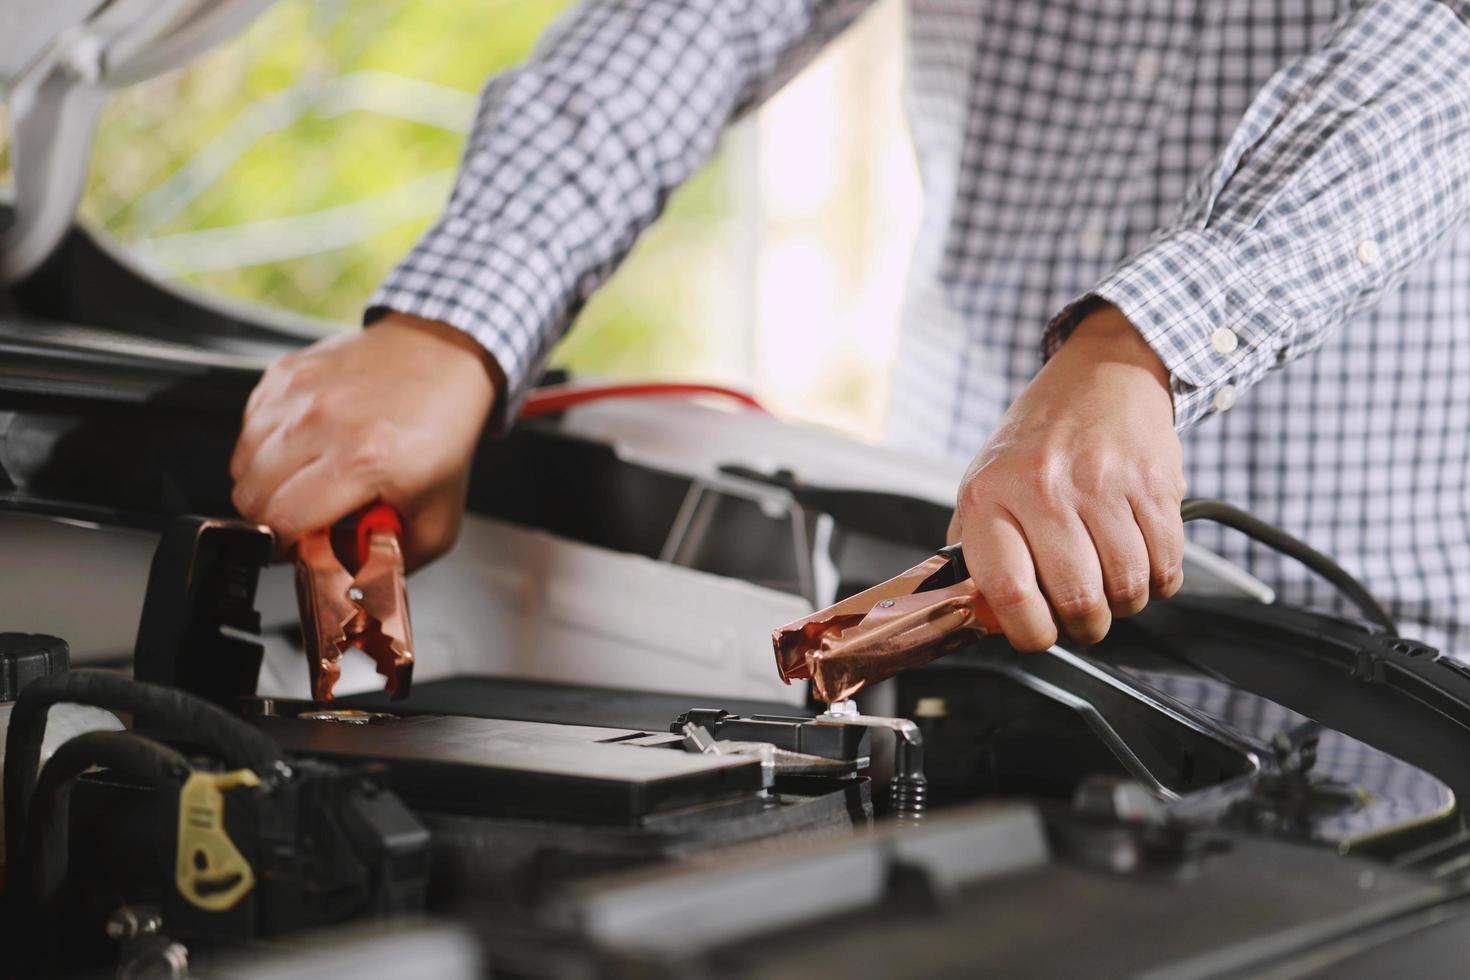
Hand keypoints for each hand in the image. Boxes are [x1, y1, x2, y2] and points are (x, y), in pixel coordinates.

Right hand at [230, 312, 501, 568]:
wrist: (441, 356)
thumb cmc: (441, 432)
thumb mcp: (437, 517)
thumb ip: (393, 562)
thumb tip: (352, 585)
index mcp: (364, 458)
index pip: (282, 521)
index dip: (285, 546)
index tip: (301, 549)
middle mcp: (324, 421)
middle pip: (251, 496)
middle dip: (274, 520)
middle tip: (307, 517)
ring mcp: (298, 394)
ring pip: (241, 464)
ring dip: (266, 483)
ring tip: (308, 481)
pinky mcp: (283, 376)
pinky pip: (248, 429)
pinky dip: (266, 447)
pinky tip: (304, 448)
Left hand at [949, 305, 1185, 650]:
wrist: (1102, 375)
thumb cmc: (1038, 437)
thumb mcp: (983, 482)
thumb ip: (976, 550)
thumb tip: (981, 616)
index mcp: (991, 494)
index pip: (1008, 592)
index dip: (1027, 632)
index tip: (1036, 634)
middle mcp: (1045, 488)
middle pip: (1077, 600)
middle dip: (1083, 626)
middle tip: (1080, 616)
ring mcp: (1103, 485)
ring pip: (1127, 589)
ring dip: (1123, 604)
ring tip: (1110, 586)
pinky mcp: (1154, 485)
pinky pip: (1167, 564)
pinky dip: (1158, 580)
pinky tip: (1141, 562)